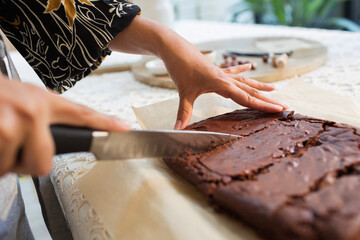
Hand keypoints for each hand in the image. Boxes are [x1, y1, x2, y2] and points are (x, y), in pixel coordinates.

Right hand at [0, 78, 129, 176]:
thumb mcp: (25, 98)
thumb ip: (44, 118)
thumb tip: (51, 145)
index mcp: (44, 101)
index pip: (83, 114)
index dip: (106, 123)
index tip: (125, 128)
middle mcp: (32, 111)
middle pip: (44, 163)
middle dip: (27, 164)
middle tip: (16, 152)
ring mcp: (12, 122)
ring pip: (12, 167)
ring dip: (2, 161)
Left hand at [109, 16, 286, 129]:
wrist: (176, 49)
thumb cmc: (180, 69)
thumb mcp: (183, 93)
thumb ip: (183, 113)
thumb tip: (177, 130)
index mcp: (222, 84)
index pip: (247, 98)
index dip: (263, 105)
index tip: (278, 110)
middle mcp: (226, 78)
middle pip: (251, 91)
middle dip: (268, 100)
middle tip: (284, 106)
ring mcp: (222, 73)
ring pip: (245, 81)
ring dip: (260, 86)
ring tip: (274, 88)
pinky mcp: (216, 70)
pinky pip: (233, 72)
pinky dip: (242, 71)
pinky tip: (249, 67)